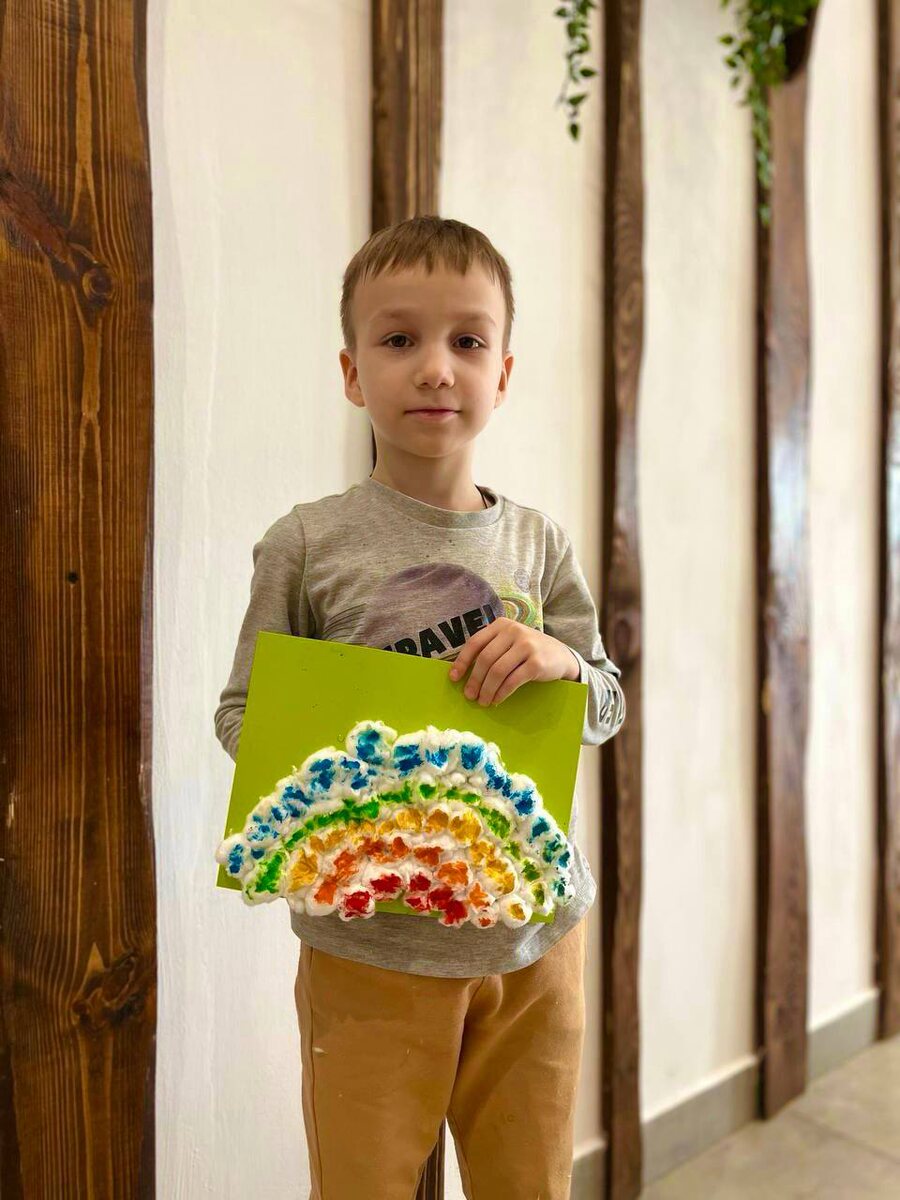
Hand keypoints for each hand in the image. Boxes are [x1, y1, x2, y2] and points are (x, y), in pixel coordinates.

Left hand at [447, 616, 579, 705]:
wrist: (561, 656)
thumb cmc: (528, 651)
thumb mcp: (509, 642)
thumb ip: (490, 649)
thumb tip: (463, 672)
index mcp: (502, 624)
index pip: (475, 642)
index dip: (462, 661)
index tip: (454, 678)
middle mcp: (514, 631)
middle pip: (485, 659)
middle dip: (474, 680)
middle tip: (469, 696)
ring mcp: (527, 646)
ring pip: (497, 671)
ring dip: (487, 690)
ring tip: (483, 701)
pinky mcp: (536, 663)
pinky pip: (512, 681)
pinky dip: (501, 693)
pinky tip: (497, 700)